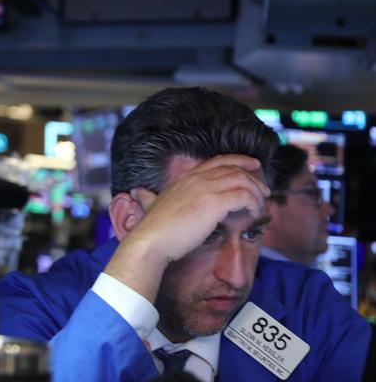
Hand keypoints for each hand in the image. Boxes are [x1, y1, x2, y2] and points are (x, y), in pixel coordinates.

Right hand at [104, 154, 269, 301]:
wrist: (151, 241)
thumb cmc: (152, 229)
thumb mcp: (152, 205)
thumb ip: (148, 197)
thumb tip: (137, 193)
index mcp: (186, 178)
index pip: (218, 161)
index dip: (239, 160)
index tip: (253, 165)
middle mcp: (196, 178)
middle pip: (234, 168)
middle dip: (253, 178)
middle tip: (264, 191)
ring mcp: (205, 189)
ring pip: (242, 180)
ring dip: (256, 192)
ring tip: (261, 205)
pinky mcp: (214, 203)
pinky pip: (244, 196)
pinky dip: (254, 204)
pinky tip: (254, 214)